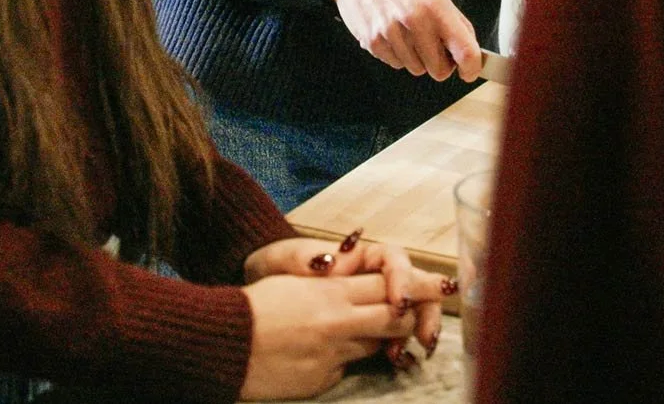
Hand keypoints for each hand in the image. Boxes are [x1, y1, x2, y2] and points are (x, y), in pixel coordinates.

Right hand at [239, 270, 448, 398]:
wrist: (222, 343)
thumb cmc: (251, 305)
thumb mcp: (293, 282)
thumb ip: (329, 285)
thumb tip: (350, 289)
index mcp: (331, 293)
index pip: (388, 286)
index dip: (417, 287)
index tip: (442, 286)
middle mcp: (338, 324)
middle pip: (394, 319)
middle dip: (416, 317)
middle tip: (431, 320)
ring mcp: (331, 356)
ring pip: (374, 346)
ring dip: (382, 341)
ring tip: (393, 340)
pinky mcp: (320, 381)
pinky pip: (344, 368)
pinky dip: (344, 360)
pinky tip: (326, 354)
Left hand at [244, 231, 445, 354]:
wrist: (261, 299)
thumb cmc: (276, 268)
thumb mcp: (283, 259)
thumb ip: (304, 257)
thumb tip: (331, 260)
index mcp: (359, 257)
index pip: (394, 260)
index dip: (403, 277)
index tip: (400, 300)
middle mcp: (372, 278)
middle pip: (413, 287)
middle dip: (426, 308)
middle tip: (426, 335)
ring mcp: (373, 303)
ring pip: (410, 311)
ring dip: (419, 328)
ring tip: (419, 349)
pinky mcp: (367, 327)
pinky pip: (392, 333)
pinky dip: (401, 345)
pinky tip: (399, 359)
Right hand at [318, 0, 482, 80]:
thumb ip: (454, 20)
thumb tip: (470, 49)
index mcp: (435, 6)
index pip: (465, 51)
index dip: (471, 68)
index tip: (469, 71)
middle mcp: (414, 20)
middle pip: (439, 70)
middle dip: (440, 64)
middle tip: (434, 48)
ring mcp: (391, 33)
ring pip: (416, 69)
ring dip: (416, 58)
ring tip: (408, 34)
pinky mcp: (372, 42)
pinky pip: (395, 64)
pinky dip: (397, 55)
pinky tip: (392, 34)